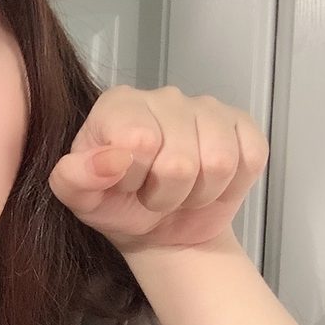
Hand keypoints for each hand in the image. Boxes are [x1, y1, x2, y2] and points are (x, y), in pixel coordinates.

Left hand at [47, 84, 269, 253]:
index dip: (134, 178)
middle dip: (165, 194)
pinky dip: (228, 188)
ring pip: (218, 163)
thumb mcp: (83, 201)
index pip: (139, 142)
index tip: (125, 184)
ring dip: (197, 194)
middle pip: (180, 161)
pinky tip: (207, 185)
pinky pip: (250, 160)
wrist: (161, 227)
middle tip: (153, 194)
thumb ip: (74, 180)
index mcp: (118, 105)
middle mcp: (163, 96)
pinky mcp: (242, 124)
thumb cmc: (118, 206)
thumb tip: (110, 160)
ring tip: (178, 192)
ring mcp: (206, 106)